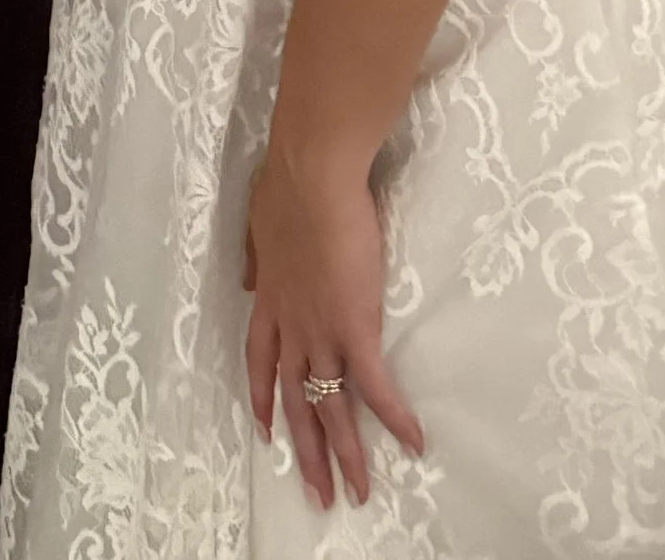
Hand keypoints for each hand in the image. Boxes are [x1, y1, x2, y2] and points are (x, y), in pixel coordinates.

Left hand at [244, 149, 422, 510]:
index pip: (260, 360)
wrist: (311, 172)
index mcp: (270, 299)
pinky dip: (394, 417)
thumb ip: (259, 257)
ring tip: (358, 492)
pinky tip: (414, 444)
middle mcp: (291, 323)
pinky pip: (375, 385)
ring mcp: (320, 329)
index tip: (264, 429)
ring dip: (345, 453)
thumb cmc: (288, 186)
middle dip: (306, 449)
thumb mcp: (260, 226)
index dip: (263, 397)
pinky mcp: (354, 325)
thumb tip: (250, 275)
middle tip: (317, 493)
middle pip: (295, 399)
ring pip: (331, 405)